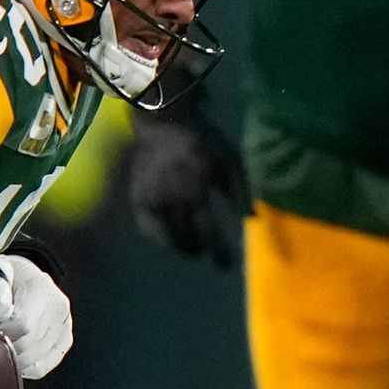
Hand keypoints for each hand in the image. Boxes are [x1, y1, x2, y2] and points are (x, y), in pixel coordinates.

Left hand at [0, 255, 72, 378]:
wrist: (23, 279)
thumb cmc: (2, 278)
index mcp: (42, 289)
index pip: (22, 324)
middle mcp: (59, 309)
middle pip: (28, 344)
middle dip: (1, 347)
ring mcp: (64, 328)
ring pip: (34, 360)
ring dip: (10, 359)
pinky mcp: (64, 343)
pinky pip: (41, 368)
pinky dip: (22, 368)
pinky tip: (9, 356)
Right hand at [125, 118, 243, 269]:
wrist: (165, 123)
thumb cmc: (204, 142)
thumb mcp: (230, 160)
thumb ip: (240, 191)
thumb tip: (250, 220)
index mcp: (196, 189)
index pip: (207, 231)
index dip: (217, 251)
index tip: (225, 265)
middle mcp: (171, 198)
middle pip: (186, 238)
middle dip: (199, 249)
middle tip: (208, 252)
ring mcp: (151, 200)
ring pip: (167, 238)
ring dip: (182, 247)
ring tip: (192, 248)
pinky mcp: (138, 199)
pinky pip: (148, 229)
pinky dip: (160, 239)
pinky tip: (170, 237)